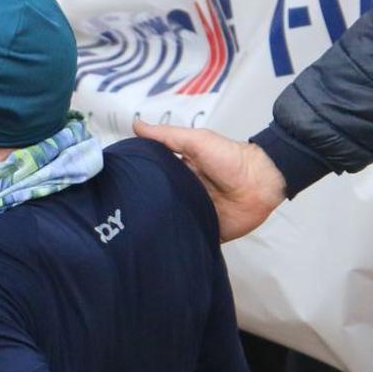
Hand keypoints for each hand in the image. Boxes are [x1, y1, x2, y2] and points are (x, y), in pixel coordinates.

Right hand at [133, 120, 286, 241]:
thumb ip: (167, 136)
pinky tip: (158, 247)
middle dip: (141, 210)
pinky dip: (177, 244)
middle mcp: (183, 194)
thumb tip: (136, 124)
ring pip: (168, 224)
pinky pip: (187, 241)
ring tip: (130, 234)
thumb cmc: (231, 158)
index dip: (134, 183)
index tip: (113, 188)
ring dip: (156, 228)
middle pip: (156, 204)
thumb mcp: (195, 141)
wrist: (260, 183)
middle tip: (119, 216)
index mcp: (178, 174)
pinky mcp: (204, 232)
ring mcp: (193, 215)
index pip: (150, 180)